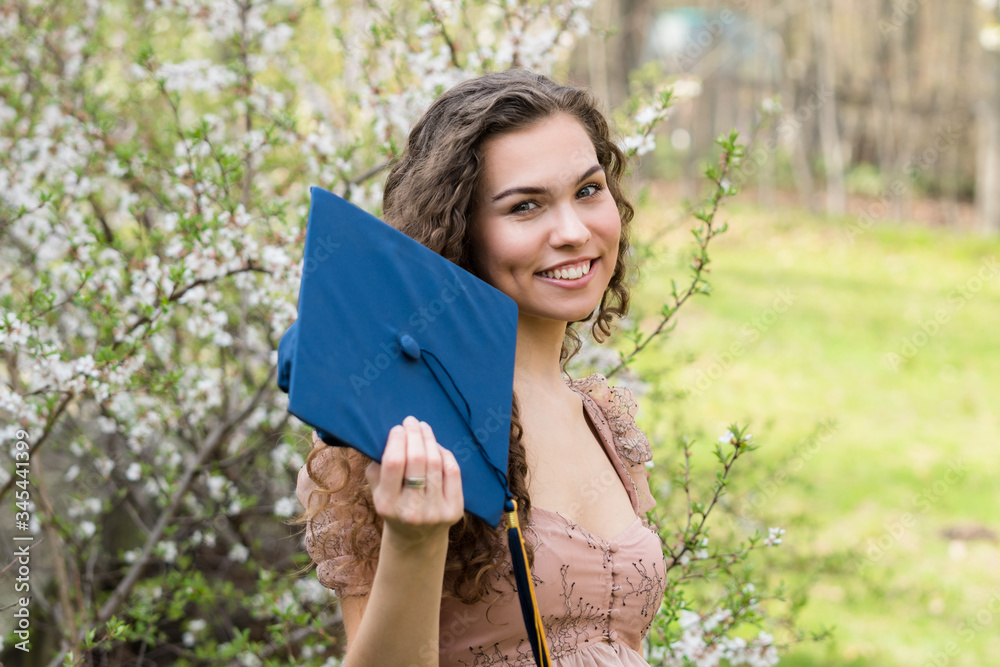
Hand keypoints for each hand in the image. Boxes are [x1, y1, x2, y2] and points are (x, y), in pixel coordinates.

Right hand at [366, 415, 463, 545]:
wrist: (416, 540)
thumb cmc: (394, 506)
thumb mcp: (376, 492)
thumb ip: (377, 468)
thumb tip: (383, 435)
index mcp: (387, 504)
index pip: (394, 463)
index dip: (398, 440)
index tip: (397, 428)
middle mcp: (411, 510)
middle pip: (418, 459)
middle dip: (415, 434)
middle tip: (412, 421)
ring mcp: (435, 511)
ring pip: (436, 463)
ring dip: (430, 440)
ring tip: (424, 428)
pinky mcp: (454, 511)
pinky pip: (453, 472)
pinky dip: (445, 455)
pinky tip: (437, 447)